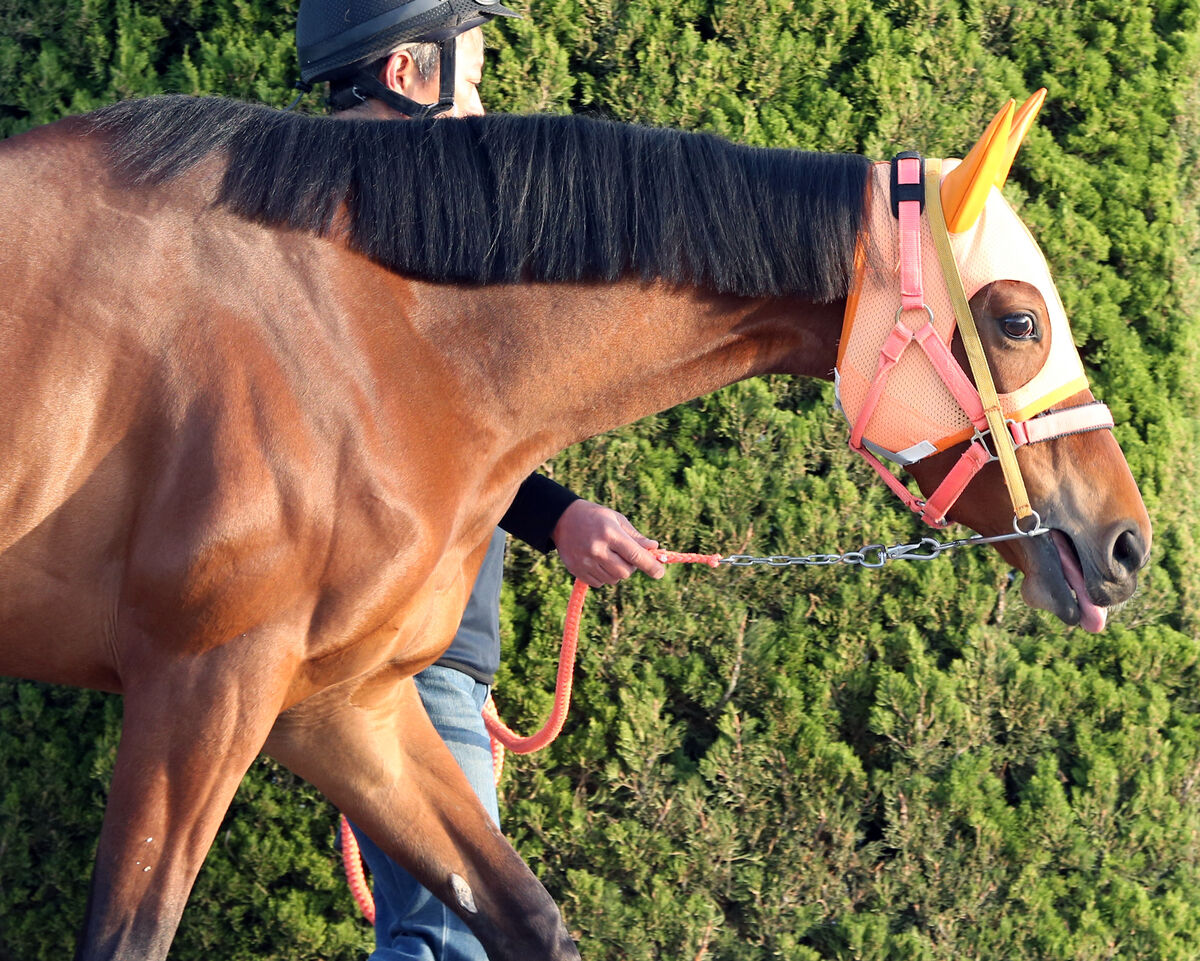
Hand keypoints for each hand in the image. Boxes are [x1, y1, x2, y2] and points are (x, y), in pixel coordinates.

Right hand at [551, 500, 665, 587]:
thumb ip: (635, 536)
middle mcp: (597, 549)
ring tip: (609, 556)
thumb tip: (654, 548)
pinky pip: (600, 583)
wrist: (562, 519)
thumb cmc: (595, 517)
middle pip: (625, 572)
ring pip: (613, 580)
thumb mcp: (616, 519)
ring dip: (617, 572)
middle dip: (631, 567)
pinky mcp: (577, 570)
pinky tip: (598, 561)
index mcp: (610, 533)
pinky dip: (604, 576)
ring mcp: (585, 561)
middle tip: (626, 555)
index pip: (635, 555)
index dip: (651, 566)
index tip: (660, 573)